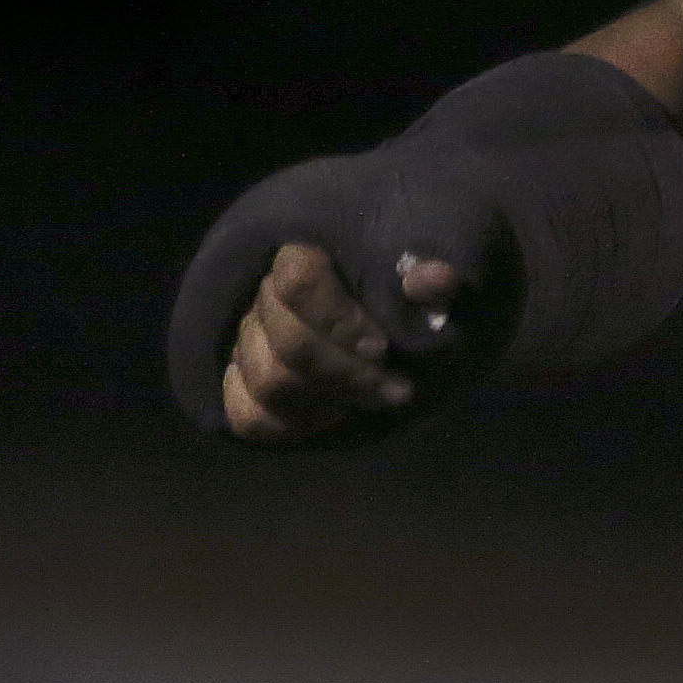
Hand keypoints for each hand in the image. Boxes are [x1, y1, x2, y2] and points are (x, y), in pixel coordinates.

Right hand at [222, 243, 469, 442]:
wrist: (399, 332)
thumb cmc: (411, 302)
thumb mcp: (429, 285)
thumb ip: (430, 280)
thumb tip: (437, 278)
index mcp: (306, 257)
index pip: (298, 279)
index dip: (338, 318)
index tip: (381, 348)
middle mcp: (267, 298)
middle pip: (288, 342)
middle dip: (348, 373)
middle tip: (398, 388)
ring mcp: (250, 343)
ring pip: (267, 381)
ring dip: (328, 400)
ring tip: (374, 401)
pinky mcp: (246, 384)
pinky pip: (246, 415)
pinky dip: (289, 425)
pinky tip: (333, 416)